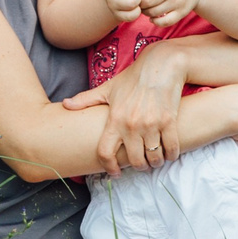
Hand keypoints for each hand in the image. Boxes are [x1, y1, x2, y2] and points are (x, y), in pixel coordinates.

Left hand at [64, 42, 190, 173]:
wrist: (160, 65)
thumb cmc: (133, 78)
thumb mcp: (108, 88)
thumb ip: (86, 99)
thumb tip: (66, 104)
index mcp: (115, 119)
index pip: (105, 152)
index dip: (109, 167)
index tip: (114, 173)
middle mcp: (132, 124)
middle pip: (134, 160)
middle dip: (139, 166)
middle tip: (141, 165)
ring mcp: (151, 124)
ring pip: (154, 157)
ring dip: (155, 163)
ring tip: (155, 160)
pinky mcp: (169, 121)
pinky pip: (171, 147)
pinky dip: (171, 155)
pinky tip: (169, 154)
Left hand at [138, 0, 203, 27]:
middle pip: (147, 1)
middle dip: (140, 4)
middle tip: (139, 4)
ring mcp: (177, 2)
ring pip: (154, 12)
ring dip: (146, 13)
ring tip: (146, 10)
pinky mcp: (181, 13)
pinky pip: (165, 22)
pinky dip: (156, 22)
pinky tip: (153, 19)